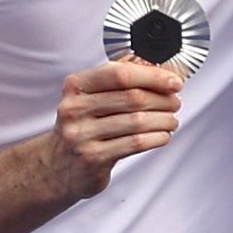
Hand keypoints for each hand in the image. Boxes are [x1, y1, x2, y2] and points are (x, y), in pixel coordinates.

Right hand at [42, 59, 184, 198]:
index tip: (173, 81)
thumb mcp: (89, 97)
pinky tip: (162, 135)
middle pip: (132, 97)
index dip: (152, 76)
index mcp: (76, 86)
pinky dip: (156, 138)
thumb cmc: (80, 126)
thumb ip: (118, 79)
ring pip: (137, 122)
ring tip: (172, 120)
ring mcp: (82, 134)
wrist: (57, 166)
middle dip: (162, 99)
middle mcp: (75, 108)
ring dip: (164, 120)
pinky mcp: (93, 158)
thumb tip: (153, 66)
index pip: (119, 73)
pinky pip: (135, 143)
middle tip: (175, 102)